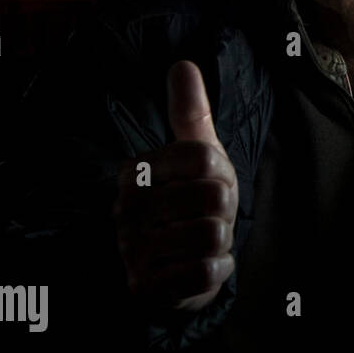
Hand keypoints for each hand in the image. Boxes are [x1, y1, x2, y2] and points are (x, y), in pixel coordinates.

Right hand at [113, 60, 237, 312]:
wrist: (173, 270)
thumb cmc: (189, 204)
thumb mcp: (196, 156)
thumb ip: (190, 113)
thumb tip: (182, 64)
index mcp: (137, 171)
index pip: (204, 157)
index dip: (223, 175)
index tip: (210, 184)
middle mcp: (127, 209)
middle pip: (213, 198)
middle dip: (225, 211)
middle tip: (209, 218)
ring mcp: (131, 250)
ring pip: (212, 236)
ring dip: (222, 243)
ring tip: (202, 242)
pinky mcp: (145, 288)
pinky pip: (204, 273)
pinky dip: (216, 270)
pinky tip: (201, 267)